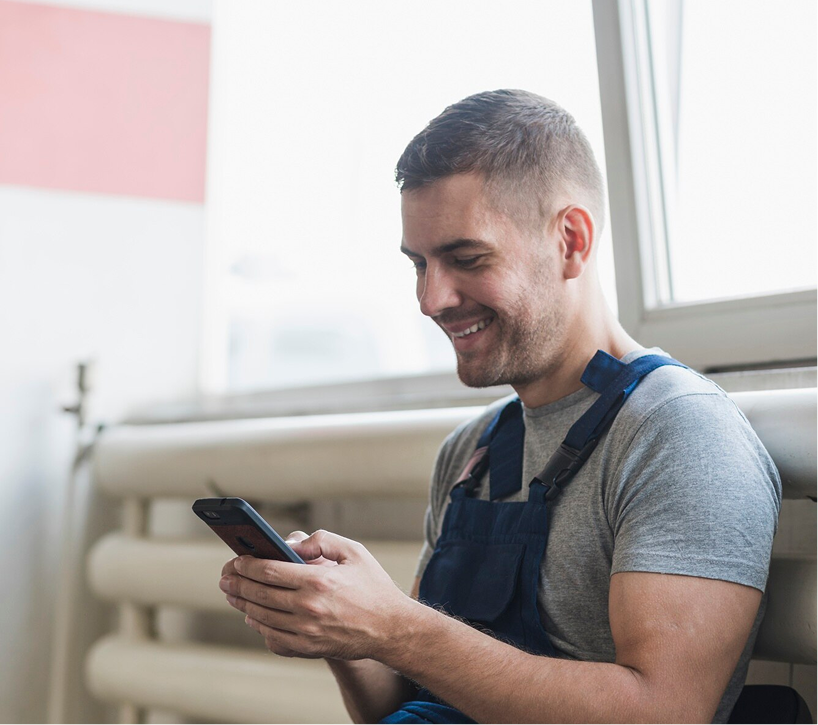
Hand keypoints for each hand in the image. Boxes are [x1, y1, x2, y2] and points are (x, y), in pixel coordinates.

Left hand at [219, 530, 413, 660]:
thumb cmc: (374, 587)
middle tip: (226, 577)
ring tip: (234, 594)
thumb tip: (291, 544)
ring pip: (262, 617)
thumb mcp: (354, 552)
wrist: (391, 628)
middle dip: (238, 583)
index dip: (247, 564)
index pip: (269, 570)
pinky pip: (273, 638)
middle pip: (260, 594)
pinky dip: (259, 627)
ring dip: (243, 604)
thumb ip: (321, 540)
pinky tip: (254, 617)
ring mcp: (307, 631)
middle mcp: (309, 607)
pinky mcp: (308, 648)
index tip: (236, 560)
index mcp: (318, 580)